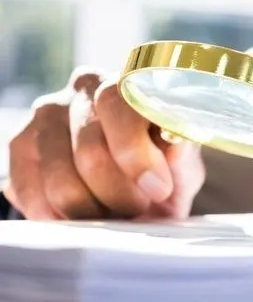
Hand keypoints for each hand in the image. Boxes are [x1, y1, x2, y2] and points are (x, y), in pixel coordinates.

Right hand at [4, 69, 204, 220]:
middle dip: (118, 193)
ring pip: (58, 177)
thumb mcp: (183, 164)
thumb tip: (177, 138)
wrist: (137, 187)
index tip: (158, 189)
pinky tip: (82, 218)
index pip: (117, 104)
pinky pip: (29, 190)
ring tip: (113, 214)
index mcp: (127, 83)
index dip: (136, 153)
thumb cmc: (164, 171)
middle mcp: (82, 88)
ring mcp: (46, 115)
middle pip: (88, 149)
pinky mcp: (20, 144)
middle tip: (138, 208)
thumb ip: (182, 151)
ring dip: (90, 209)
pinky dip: (59, 216)